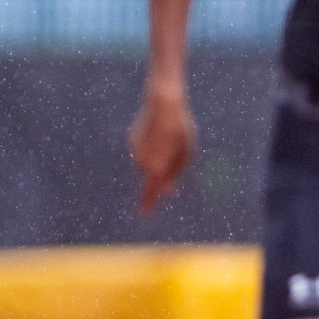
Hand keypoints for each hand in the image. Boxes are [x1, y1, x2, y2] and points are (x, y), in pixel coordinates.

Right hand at [128, 90, 196, 214]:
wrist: (163, 104)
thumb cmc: (180, 128)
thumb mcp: (187, 152)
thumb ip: (177, 173)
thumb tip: (168, 190)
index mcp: (158, 167)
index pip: (151, 190)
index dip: (148, 203)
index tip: (144, 214)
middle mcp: (142, 162)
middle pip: (154, 173)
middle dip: (162, 169)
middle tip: (177, 149)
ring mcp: (135, 150)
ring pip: (148, 160)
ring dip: (158, 154)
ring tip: (168, 136)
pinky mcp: (131, 139)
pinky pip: (143, 148)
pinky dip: (151, 143)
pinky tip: (158, 129)